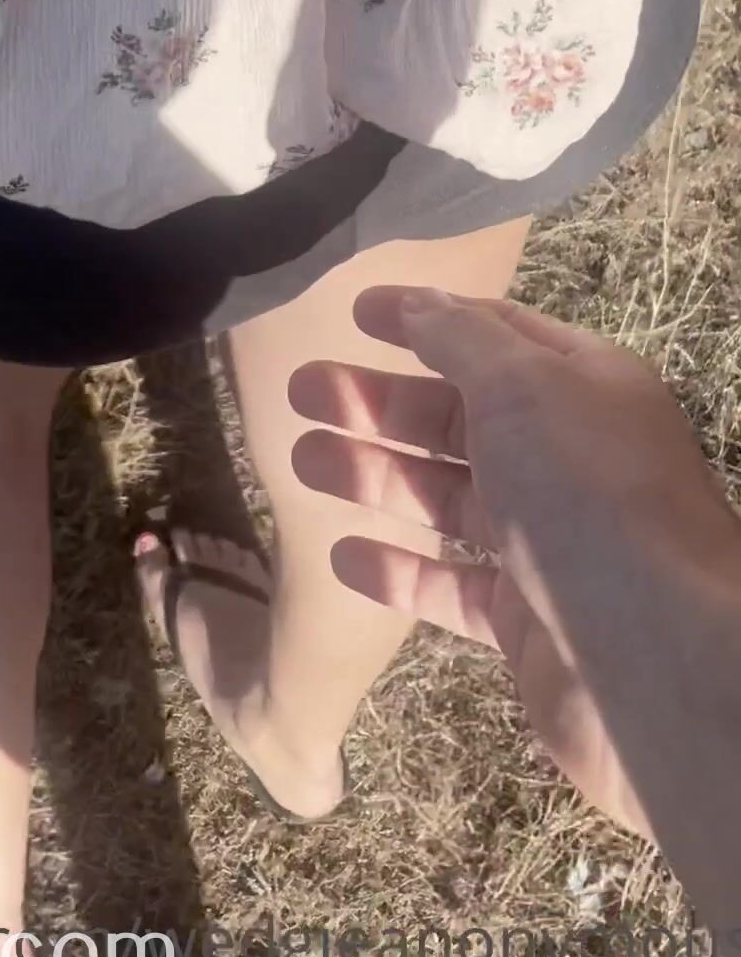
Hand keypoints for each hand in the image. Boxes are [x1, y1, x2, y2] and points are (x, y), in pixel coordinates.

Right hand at [290, 287, 740, 833]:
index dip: (424, 319)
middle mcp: (569, 458)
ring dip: (375, 475)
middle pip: (458, 417)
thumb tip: (418, 300)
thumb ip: (462, 339)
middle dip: (378, 402)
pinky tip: (342, 556)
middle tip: (301, 391)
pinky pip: (450, 586)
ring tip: (301, 461)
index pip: (495, 336)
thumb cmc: (588, 495)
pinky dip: (397, 569)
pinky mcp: (526, 621)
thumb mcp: (523, 385)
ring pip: (447, 498)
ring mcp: (548, 543)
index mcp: (583, 387)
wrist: (655, 656)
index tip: (354, 312)